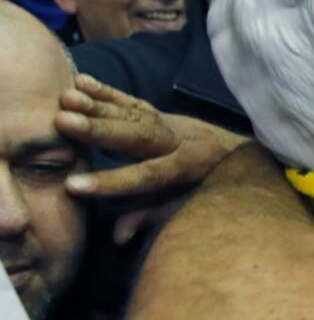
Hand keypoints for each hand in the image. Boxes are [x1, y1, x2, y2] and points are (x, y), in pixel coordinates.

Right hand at [55, 75, 248, 241]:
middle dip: (99, 130)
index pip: (148, 177)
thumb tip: (117, 237)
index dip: (112, 182)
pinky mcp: (163, 113)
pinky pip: (133, 101)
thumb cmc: (215, 187)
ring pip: (134, 114)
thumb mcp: (190, 205)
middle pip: (138, 136)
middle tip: (63, 122)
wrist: (245, 154)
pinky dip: (106, 92)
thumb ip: (153, 215)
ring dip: (97, 105)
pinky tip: (80, 81)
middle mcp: (180, 141)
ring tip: (66, 99)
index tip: (73, 187)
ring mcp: (172, 123)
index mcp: (189, 169)